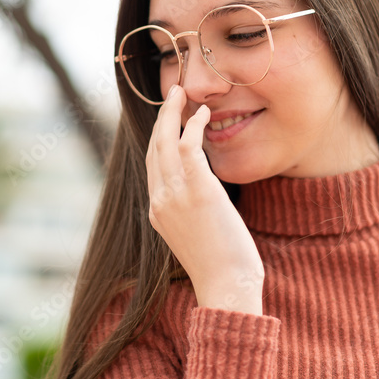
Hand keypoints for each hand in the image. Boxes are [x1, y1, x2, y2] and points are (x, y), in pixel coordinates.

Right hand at [146, 85, 265, 315]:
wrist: (227, 286)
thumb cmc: (222, 267)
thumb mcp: (198, 236)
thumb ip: (193, 213)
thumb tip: (205, 199)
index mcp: (157, 213)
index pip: (152, 166)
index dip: (159, 137)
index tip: (170, 118)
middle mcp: (159, 201)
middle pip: (152, 148)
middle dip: (161, 117)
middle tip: (173, 93)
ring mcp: (174, 195)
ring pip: (163, 141)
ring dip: (172, 112)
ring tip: (182, 92)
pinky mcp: (197, 190)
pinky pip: (186, 146)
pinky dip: (192, 125)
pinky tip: (202, 113)